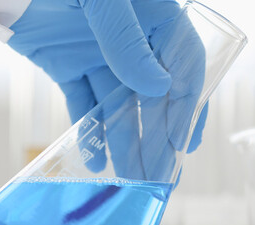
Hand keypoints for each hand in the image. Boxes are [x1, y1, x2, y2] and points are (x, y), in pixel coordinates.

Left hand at [0, 0, 206, 180]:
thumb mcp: (101, 0)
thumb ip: (127, 39)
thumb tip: (158, 86)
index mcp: (153, 15)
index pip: (183, 64)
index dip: (188, 105)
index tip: (184, 142)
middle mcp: (131, 38)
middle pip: (153, 93)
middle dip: (157, 136)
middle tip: (159, 174)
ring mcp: (98, 52)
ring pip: (118, 105)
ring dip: (125, 141)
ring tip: (130, 176)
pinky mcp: (66, 63)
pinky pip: (82, 101)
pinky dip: (88, 130)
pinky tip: (94, 159)